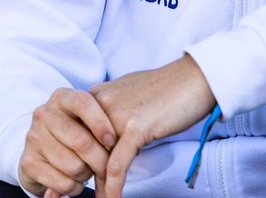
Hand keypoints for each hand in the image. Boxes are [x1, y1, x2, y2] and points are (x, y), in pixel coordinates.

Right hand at [18, 87, 116, 197]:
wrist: (43, 149)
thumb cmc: (76, 132)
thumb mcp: (87, 122)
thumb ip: (101, 130)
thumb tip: (120, 151)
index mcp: (61, 97)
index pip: (83, 103)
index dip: (101, 124)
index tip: (112, 141)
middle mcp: (44, 114)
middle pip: (81, 141)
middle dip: (101, 161)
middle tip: (106, 167)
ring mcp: (33, 137)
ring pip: (74, 166)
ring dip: (86, 175)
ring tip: (86, 171)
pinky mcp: (28, 162)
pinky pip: (63, 183)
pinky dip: (74, 188)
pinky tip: (73, 180)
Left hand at [89, 56, 215, 197]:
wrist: (193, 78)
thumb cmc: (165, 88)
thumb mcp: (128, 97)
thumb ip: (113, 114)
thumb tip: (108, 137)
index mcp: (96, 96)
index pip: (77, 132)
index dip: (75, 156)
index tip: (72, 173)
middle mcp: (101, 104)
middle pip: (84, 146)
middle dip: (83, 172)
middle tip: (78, 191)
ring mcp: (117, 115)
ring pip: (99, 158)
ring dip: (99, 184)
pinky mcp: (135, 128)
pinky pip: (119, 164)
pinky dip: (113, 186)